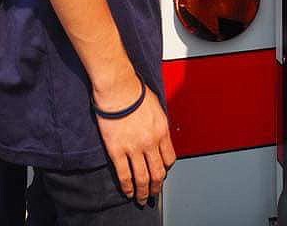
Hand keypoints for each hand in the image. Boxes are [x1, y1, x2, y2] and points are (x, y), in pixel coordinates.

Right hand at [94, 81, 175, 204]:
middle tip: (154, 193)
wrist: (118, 87)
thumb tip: (157, 133)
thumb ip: (158, 123)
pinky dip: (127, 187)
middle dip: (157, 187)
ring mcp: (134, 148)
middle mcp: (150, 142)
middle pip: (158, 173)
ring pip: (142, 178)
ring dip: (143, 192)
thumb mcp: (156, 106)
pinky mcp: (117, 150)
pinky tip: (127, 192)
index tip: (162, 172)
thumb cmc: (134, 90)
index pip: (169, 159)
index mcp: (162, 130)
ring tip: (141, 199)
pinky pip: (124, 175)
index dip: (166, 169)